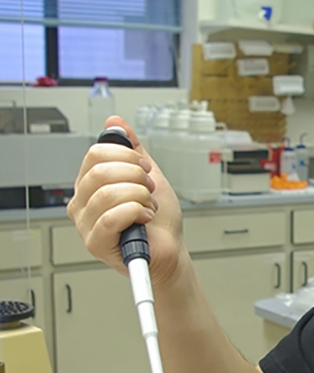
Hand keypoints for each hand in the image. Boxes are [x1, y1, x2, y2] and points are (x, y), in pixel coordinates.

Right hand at [68, 116, 184, 287]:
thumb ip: (132, 149)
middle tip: (149, 190)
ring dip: (139, 197)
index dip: (127, 156)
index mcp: (90, 184)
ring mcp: (85, 223)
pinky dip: (136, 213)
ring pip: (108, 193)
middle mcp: (83, 202)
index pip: (96, 154)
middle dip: (136, 177)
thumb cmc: (159, 219)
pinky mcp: (95, 243)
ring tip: (149, 206)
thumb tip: (115, 122)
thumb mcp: (149, 176)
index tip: (145, 169)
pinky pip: (110, 217)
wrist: (171, 250)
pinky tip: (145, 218)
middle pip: (100, 171)